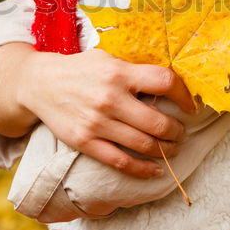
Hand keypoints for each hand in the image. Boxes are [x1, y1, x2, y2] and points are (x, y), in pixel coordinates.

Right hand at [18, 48, 196, 178]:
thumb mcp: (107, 59)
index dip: (184, 96)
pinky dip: (142, 169)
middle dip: (176, 131)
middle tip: (180, 133)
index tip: (189, 106)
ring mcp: (97, 122)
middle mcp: (110, 98)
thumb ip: (134, 71)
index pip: (164, 82)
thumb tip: (169, 85)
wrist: (40, 84)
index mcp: (119, 73)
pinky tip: (154, 170)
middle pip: (158, 122)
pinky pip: (121, 161)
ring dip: (165, 150)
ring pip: (144, 144)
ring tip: (171, 149)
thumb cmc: (80, 70)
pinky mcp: (85, 142)